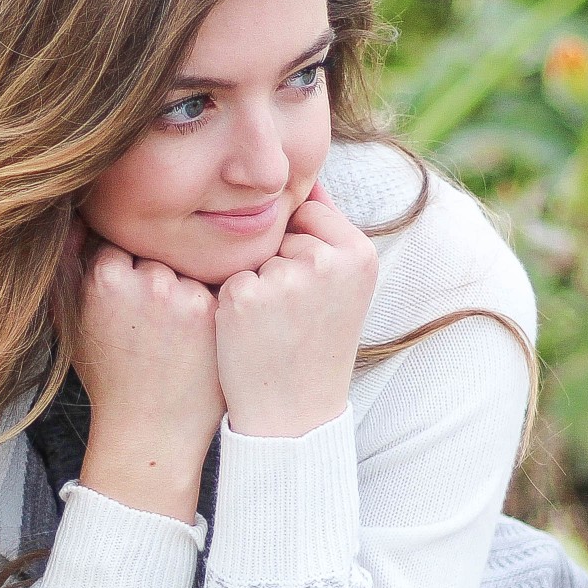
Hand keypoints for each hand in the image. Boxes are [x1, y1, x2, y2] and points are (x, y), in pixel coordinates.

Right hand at [70, 235, 224, 524]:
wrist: (150, 430)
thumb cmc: (108, 375)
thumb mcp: (71, 322)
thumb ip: (68, 266)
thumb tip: (75, 218)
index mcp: (104, 278)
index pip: (122, 238)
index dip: (128, 264)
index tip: (131, 296)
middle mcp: (145, 279)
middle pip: (158, 246)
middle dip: (158, 270)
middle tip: (156, 314)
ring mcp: (184, 293)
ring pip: (187, 260)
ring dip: (185, 281)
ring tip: (176, 325)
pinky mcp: (214, 310)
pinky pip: (216, 280)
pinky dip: (210, 297)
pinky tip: (200, 329)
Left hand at [212, 183, 377, 437]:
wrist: (294, 413)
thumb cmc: (314, 344)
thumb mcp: (341, 285)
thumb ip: (326, 230)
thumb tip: (302, 174)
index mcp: (359, 253)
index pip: (310, 209)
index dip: (300, 246)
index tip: (310, 290)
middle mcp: (326, 261)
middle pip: (280, 228)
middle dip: (278, 263)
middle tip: (293, 316)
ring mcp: (284, 278)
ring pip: (253, 252)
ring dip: (255, 281)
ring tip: (274, 326)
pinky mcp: (243, 297)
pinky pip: (228, 276)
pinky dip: (232, 300)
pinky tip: (250, 333)